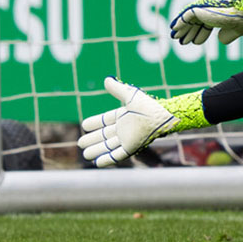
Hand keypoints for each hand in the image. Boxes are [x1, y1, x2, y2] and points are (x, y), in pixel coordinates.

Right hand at [78, 77, 204, 166]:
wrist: (161, 118)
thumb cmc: (148, 106)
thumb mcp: (130, 95)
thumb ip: (117, 89)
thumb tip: (106, 79)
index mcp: (124, 116)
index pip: (106, 120)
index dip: (95, 123)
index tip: (84, 125)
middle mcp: (125, 128)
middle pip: (105, 135)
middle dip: (93, 139)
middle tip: (81, 142)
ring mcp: (128, 139)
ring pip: (108, 146)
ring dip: (97, 150)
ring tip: (85, 153)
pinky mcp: (132, 148)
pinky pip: (117, 155)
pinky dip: (107, 159)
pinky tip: (97, 162)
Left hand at [171, 0, 242, 45]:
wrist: (242, 13)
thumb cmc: (242, 20)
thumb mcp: (235, 31)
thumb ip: (228, 35)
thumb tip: (221, 40)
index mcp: (219, 14)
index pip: (207, 24)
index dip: (201, 34)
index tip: (195, 43)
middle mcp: (210, 10)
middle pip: (196, 23)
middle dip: (189, 32)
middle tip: (181, 41)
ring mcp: (204, 9)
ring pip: (189, 20)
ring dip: (182, 29)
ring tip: (175, 37)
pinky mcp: (199, 9)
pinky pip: (186, 16)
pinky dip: (179, 22)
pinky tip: (174, 29)